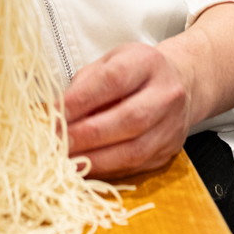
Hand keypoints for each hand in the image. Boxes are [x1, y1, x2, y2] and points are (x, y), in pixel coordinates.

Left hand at [63, 42, 191, 177]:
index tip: (53, 113)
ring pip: (135, 150)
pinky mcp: (168, 151)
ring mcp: (171, 126)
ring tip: (67, 161)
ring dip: (96, 159)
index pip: (114, 80)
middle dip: (87, 135)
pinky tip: (86, 168)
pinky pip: (136, 167)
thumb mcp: (108, 63)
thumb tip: (57, 114)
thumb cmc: (135, 71)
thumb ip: (85, 85)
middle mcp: (166, 94)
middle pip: (128, 119)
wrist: (179, 84)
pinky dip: (107, 170)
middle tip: (57, 142)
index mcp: (147, 63)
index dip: (81, 100)